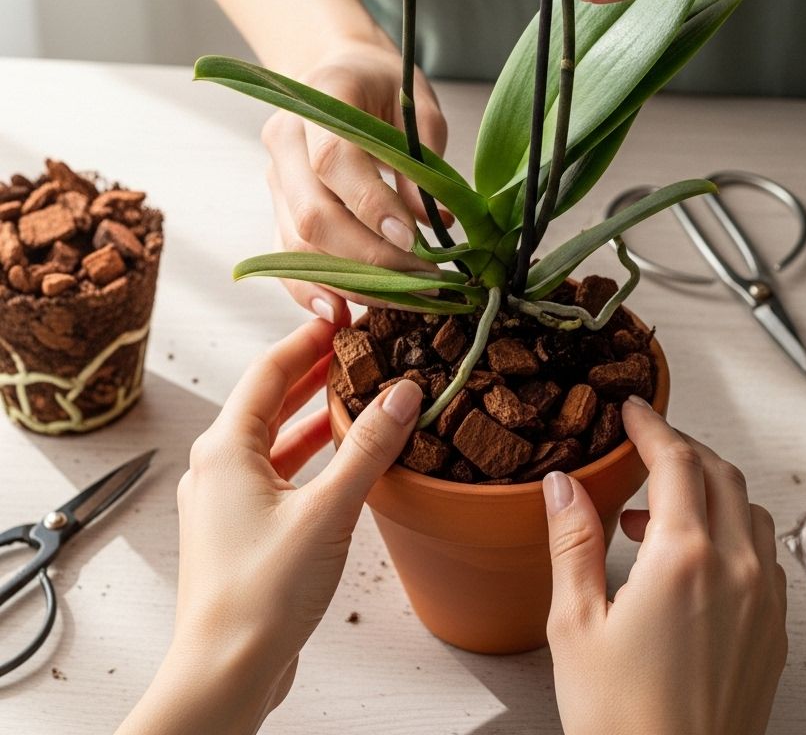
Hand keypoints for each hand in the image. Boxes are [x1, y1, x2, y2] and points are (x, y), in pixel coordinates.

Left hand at [118, 319, 423, 734]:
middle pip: (269, 399)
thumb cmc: (261, 595)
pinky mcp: (242, 529)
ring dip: (313, 415)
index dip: (308, 339)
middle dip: (313, 372)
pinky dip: (310, 455)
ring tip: (358, 393)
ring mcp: (227, 499)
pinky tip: (344, 457)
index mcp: (226, 448)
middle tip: (357, 348)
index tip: (344, 317)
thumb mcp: (327, 510)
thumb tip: (403, 393)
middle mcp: (218, 465)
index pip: (269, 370)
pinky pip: (279, 472)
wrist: (225, 673)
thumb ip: (368, 447)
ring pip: (275, 438)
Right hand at [261, 33, 450, 319]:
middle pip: (312, 214)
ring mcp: (275, 176)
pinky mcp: (277, 205)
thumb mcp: (416, 105)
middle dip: (368, 257)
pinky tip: (343, 312)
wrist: (335, 69)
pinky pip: (286, 255)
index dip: (371, 205)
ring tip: (403, 300)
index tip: (413, 238)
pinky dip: (311, 289)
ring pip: (298, 243)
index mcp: (318, 100)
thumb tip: (432, 222)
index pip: (334, 161)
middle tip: (423, 279)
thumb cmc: (383, 84)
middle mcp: (285, 140)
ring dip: (350, 281)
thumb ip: (422, 158)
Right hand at [543, 396, 786, 734]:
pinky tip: (695, 559)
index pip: (676, 460)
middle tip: (644, 446)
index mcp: (684, 558)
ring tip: (658, 512)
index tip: (633, 409)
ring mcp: (765, 600)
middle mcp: (737, 569)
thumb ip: (572, 541)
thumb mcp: (574, 625)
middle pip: (720, 472)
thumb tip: (563, 485)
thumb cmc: (621, 722)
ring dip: (708, 489)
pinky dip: (732, 530)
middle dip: (682, 448)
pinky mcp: (775, 631)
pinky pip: (764, 553)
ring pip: (748, 508)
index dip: (652, 425)